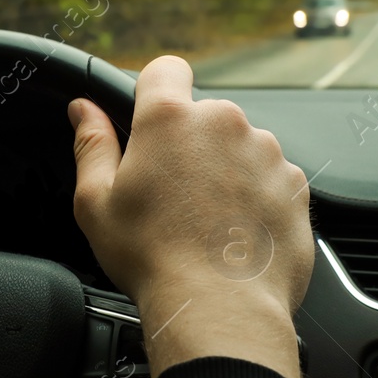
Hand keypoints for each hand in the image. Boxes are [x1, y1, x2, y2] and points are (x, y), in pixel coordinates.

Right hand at [68, 56, 313, 377]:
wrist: (220, 308)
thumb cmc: (154, 258)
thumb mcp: (97, 202)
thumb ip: (91, 144)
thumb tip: (83, 110)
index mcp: (170, 119)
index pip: (165, 69)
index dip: (156, 89)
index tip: (150, 118)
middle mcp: (224, 123)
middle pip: (203, 117)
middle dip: (189, 145)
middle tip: (170, 195)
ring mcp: (266, 152)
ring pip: (239, 147)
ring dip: (225, 171)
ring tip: (205, 221)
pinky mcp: (295, 184)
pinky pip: (269, 177)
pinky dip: (255, 197)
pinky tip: (234, 232)